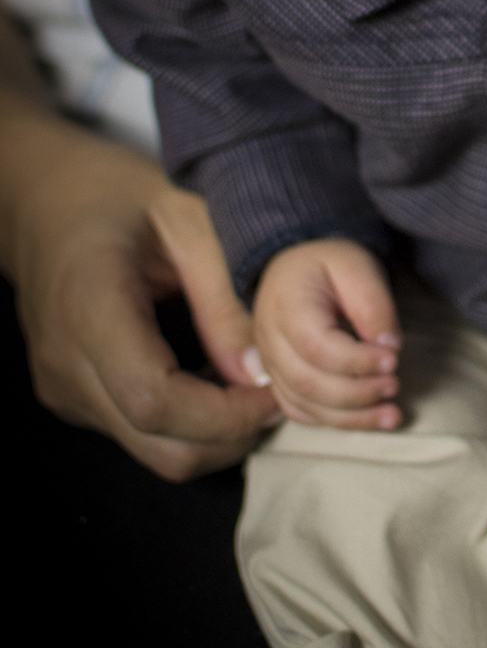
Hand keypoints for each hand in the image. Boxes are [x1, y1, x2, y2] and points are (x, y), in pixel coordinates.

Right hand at [2, 104, 277, 480]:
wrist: (47, 197)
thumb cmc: (119, 194)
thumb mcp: (189, 218)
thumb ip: (225, 298)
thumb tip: (261, 373)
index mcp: (89, 306)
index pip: (155, 401)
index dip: (226, 413)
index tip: (275, 392)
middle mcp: (65, 360)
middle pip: (158, 444)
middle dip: (230, 434)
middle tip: (278, 393)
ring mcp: (62, 386)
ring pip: (151, 452)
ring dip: (212, 434)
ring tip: (251, 384)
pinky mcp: (70, 397)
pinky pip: (137, 434)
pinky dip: (187, 424)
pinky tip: (214, 379)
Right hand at [253, 238, 401, 427]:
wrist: (294, 264)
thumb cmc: (327, 263)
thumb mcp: (356, 266)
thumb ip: (372, 303)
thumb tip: (389, 346)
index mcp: (287, 306)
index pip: (318, 348)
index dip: (358, 362)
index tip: (393, 360)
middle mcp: (270, 340)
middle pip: (308, 383)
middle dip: (357, 394)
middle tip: (394, 386)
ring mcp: (270, 363)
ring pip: (304, 405)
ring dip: (351, 418)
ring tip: (391, 415)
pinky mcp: (278, 378)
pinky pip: (300, 411)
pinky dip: (333, 421)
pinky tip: (365, 418)